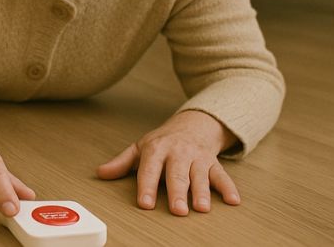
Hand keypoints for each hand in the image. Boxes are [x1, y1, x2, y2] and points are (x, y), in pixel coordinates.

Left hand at [96, 110, 240, 215]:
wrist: (193, 123)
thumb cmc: (163, 141)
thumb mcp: (140, 148)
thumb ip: (122, 162)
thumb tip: (101, 173)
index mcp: (157, 149)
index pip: (150, 169)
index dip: (146, 186)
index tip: (145, 203)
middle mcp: (178, 153)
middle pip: (177, 175)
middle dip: (178, 192)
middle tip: (178, 210)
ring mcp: (197, 158)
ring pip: (200, 176)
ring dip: (202, 192)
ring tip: (202, 208)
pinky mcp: (213, 162)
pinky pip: (222, 175)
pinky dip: (229, 188)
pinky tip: (233, 201)